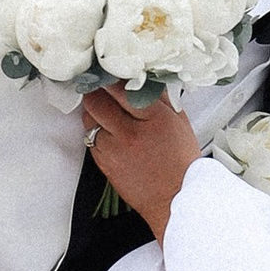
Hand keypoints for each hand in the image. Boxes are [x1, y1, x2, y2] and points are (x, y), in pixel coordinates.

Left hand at [80, 86, 202, 242]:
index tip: (109, 71)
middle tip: (99, 87)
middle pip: (96, 101)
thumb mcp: (179, 122)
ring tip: (105, 111)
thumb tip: (143, 79)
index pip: (120, 88)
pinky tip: (109, 133)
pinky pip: (90, 139)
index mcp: (153, 118)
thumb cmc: (181, 163)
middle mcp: (130, 133)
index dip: (111, 78)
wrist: (175, 198)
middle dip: (96, 91)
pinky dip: (96, 132)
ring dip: (94, 112)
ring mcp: (113, 150)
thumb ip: (160, 98)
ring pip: (88, 120)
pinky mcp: (103, 164)